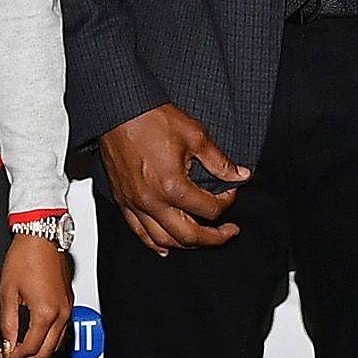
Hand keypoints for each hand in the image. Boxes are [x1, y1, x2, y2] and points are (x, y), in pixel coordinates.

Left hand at [0, 234, 71, 357]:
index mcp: (45, 313)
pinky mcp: (68, 301)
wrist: (41, 237)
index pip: (30, 348)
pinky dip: (49, 336)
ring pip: (57, 342)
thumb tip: (7, 342)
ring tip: (21, 345)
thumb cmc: (25, 257)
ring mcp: (67, 307)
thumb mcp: (7, 293)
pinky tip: (35, 331)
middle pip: (47, 351)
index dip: (14, 356)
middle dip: (28, 357)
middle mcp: (61, 313)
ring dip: (40, 348)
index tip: (3, 355)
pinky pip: (62, 328)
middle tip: (11, 354)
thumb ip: (7, 323)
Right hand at [96, 104, 245, 253]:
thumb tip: (239, 174)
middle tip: (228, 232)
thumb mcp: (195, 135)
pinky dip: (154, 243)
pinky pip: (139, 232)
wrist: (118, 110)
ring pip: (164, 240)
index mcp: (172, 186)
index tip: (231, 192)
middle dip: (214, 237)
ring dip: (187, 245)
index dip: (227, 202)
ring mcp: (135, 204)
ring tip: (202, 240)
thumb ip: (219, 161)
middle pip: (189, 235)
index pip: (209, 209)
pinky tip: (165, 246)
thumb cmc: (150, 119)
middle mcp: (152, 201)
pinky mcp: (123, 201)